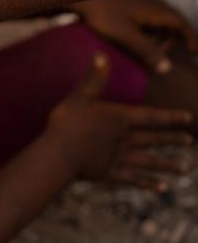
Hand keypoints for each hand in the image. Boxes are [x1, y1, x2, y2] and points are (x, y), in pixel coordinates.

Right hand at [47, 54, 194, 190]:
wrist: (58, 155)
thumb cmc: (66, 124)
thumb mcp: (79, 96)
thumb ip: (94, 78)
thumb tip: (101, 53)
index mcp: (119, 119)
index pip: (150, 117)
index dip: (170, 117)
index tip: (189, 118)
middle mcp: (124, 139)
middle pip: (153, 139)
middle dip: (173, 139)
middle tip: (191, 141)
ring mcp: (119, 158)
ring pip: (149, 161)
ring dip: (169, 164)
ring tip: (188, 168)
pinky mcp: (110, 174)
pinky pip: (133, 180)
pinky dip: (148, 184)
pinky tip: (162, 188)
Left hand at [69, 0, 197, 72]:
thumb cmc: (103, 15)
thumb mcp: (126, 36)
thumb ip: (146, 51)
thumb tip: (167, 68)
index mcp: (159, 10)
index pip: (184, 26)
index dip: (192, 40)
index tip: (196, 54)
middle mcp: (155, 5)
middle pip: (174, 27)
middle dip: (171, 43)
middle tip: (159, 58)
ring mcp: (143, 5)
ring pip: (160, 25)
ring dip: (157, 39)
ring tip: (143, 52)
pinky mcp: (132, 8)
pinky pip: (148, 23)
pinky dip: (147, 34)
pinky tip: (133, 43)